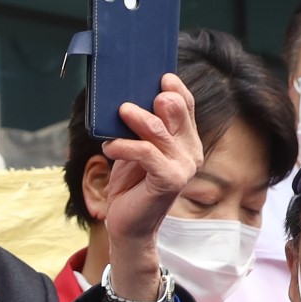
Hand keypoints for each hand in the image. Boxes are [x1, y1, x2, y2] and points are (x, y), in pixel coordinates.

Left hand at [98, 75, 203, 299]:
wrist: (128, 224)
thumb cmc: (130, 184)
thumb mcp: (134, 149)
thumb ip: (140, 128)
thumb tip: (129, 98)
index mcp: (186, 141)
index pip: (187, 106)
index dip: (177, 89)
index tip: (161, 77)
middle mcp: (190, 152)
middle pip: (177, 113)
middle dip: (159, 101)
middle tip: (132, 99)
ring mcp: (183, 167)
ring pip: (160, 131)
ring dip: (136, 119)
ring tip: (119, 113)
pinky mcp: (170, 180)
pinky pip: (147, 153)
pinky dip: (125, 145)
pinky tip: (109, 146)